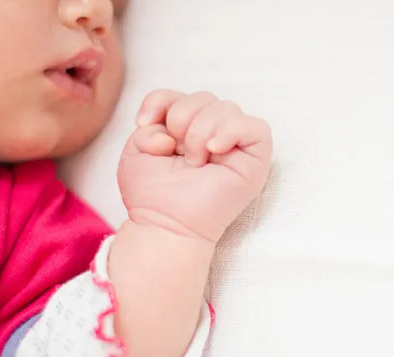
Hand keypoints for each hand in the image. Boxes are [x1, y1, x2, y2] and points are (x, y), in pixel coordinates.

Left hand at [117, 90, 272, 241]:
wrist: (165, 224)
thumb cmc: (152, 195)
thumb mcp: (136, 148)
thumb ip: (150, 121)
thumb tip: (173, 128)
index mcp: (188, 131)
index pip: (182, 95)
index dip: (162, 101)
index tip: (144, 124)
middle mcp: (215, 136)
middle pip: (206, 97)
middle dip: (182, 116)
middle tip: (176, 151)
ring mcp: (236, 148)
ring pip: (229, 108)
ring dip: (202, 129)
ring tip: (194, 160)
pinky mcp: (255, 161)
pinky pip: (256, 127)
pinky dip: (232, 131)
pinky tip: (213, 150)